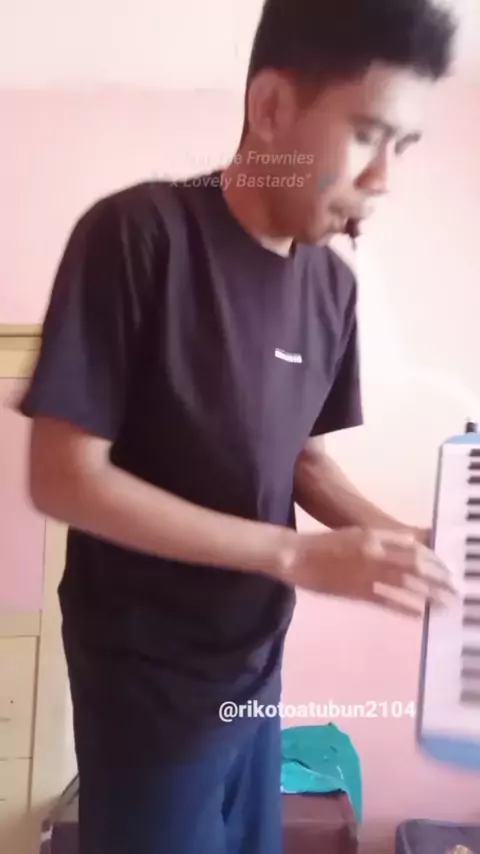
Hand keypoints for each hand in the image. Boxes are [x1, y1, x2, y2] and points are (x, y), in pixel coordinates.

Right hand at [279, 527, 455, 617]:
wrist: (295, 555)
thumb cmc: (326, 543)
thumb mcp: (357, 532)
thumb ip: (385, 537)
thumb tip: (413, 542)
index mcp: (374, 536)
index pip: (414, 549)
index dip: (434, 561)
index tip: (448, 571)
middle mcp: (374, 554)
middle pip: (415, 567)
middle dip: (439, 579)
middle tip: (455, 590)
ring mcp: (365, 574)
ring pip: (406, 585)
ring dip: (429, 595)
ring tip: (446, 604)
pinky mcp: (356, 592)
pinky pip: (387, 602)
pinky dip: (406, 607)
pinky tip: (420, 614)